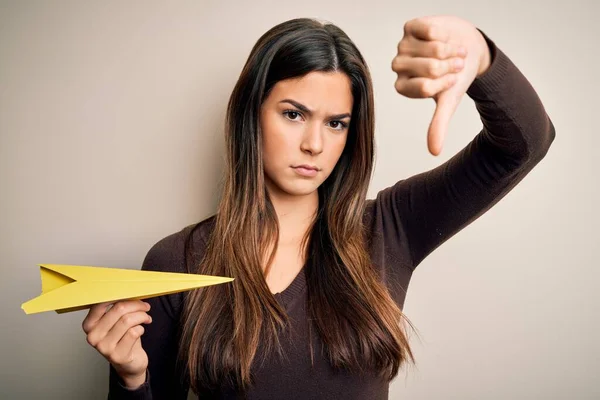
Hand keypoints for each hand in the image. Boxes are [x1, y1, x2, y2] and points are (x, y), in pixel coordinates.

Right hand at [82, 300, 151, 387]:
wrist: (129, 363)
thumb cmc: (123, 338)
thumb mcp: (116, 322)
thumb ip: (117, 307)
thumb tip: (130, 290)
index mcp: (89, 324)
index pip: (101, 303)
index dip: (119, 295)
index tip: (131, 294)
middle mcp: (93, 336)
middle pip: (118, 309)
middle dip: (136, 305)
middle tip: (145, 306)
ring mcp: (104, 347)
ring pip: (128, 320)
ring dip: (142, 316)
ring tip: (146, 317)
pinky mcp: (117, 355)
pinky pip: (134, 332)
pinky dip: (142, 328)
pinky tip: (141, 329)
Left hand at [392, 15, 490, 154]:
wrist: (467, 47)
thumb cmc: (456, 76)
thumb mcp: (449, 101)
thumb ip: (439, 124)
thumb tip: (434, 151)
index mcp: (403, 87)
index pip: (426, 87)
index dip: (446, 82)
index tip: (452, 81)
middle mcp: (398, 67)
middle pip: (431, 68)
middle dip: (451, 66)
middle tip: (456, 64)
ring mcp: (403, 45)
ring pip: (433, 49)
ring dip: (451, 50)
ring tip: (453, 51)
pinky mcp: (410, 27)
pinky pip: (430, 30)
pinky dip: (445, 34)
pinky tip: (444, 36)